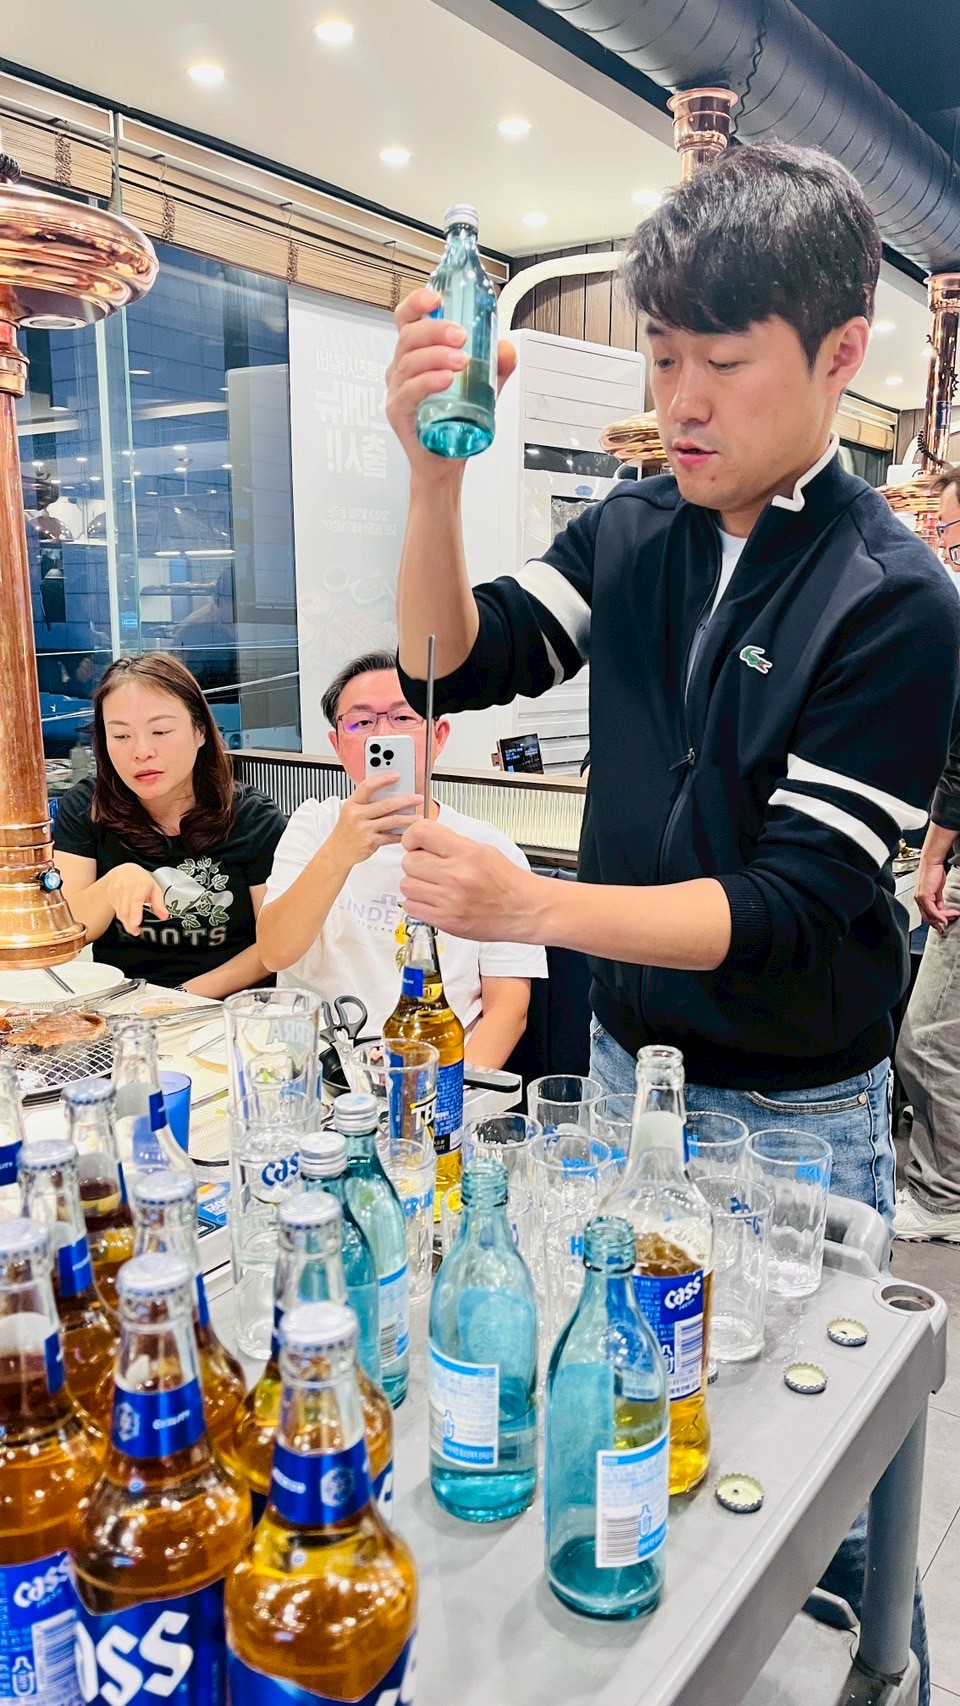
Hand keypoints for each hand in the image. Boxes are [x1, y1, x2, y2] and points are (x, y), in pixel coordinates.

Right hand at [103, 864, 168, 934]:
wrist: (124, 871)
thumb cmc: (140, 880)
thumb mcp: (154, 888)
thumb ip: (159, 903)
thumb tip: (164, 915)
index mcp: (140, 884)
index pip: (136, 901)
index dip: (135, 914)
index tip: (135, 924)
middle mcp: (126, 887)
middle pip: (126, 910)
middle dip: (130, 924)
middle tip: (136, 931)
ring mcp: (116, 891)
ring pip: (120, 912)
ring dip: (126, 922)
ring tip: (133, 925)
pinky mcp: (110, 896)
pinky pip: (116, 910)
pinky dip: (122, 916)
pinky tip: (128, 915)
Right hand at [331, 775, 422, 867]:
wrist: (337, 852)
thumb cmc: (347, 831)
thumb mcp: (351, 812)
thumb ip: (367, 803)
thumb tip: (390, 794)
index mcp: (352, 803)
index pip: (368, 786)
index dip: (383, 779)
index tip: (396, 775)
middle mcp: (357, 815)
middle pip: (386, 804)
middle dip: (406, 800)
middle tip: (418, 798)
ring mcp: (364, 829)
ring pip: (392, 821)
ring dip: (409, 819)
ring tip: (419, 817)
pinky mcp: (370, 842)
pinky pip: (391, 837)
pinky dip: (402, 835)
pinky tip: (409, 832)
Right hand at [385, 287, 516, 473]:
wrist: (445, 461)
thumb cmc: (455, 421)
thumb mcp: (483, 387)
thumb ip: (496, 366)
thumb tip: (506, 348)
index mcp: (418, 354)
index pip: (408, 319)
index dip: (417, 303)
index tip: (436, 297)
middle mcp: (403, 368)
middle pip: (409, 335)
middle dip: (436, 329)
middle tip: (461, 336)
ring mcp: (398, 390)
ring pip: (409, 362)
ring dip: (436, 355)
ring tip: (461, 362)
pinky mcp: (399, 412)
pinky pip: (408, 392)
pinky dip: (427, 382)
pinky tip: (446, 380)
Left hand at [400, 818, 538, 941]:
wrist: (524, 909)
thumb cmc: (506, 881)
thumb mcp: (483, 850)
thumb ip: (451, 844)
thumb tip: (421, 840)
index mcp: (467, 853)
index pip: (421, 833)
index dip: (412, 837)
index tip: (414, 843)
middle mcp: (457, 876)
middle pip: (409, 862)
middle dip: (416, 862)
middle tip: (429, 867)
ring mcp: (450, 901)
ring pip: (407, 885)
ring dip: (416, 884)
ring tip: (433, 885)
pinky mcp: (447, 921)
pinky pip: (412, 907)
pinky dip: (418, 903)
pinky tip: (434, 900)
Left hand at [915, 855, 959, 932]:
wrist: (931, 862)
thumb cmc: (933, 872)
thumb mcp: (937, 890)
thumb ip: (938, 901)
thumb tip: (941, 909)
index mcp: (920, 898)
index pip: (926, 914)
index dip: (936, 921)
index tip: (944, 923)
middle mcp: (918, 899)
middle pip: (927, 918)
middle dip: (938, 923)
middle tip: (947, 924)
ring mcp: (920, 898)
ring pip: (931, 915)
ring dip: (944, 918)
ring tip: (953, 916)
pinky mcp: (924, 896)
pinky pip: (932, 910)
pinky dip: (940, 916)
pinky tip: (946, 917)